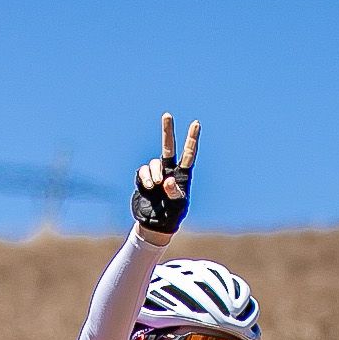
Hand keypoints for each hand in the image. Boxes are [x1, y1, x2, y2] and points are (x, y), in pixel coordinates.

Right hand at [131, 113, 198, 238]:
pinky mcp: (143, 179)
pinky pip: (142, 171)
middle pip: (168, 148)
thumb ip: (174, 193)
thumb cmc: (171, 215)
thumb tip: (167, 180)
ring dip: (154, 172)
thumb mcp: (177, 206)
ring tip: (154, 184)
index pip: (188, 154)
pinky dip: (144, 177)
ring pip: (153, 163)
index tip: (196, 124)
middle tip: (167, 115)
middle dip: (167, 131)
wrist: (154, 224)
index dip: (192, 139)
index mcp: (182, 176)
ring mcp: (155, 174)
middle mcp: (169, 171)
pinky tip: (147, 187)